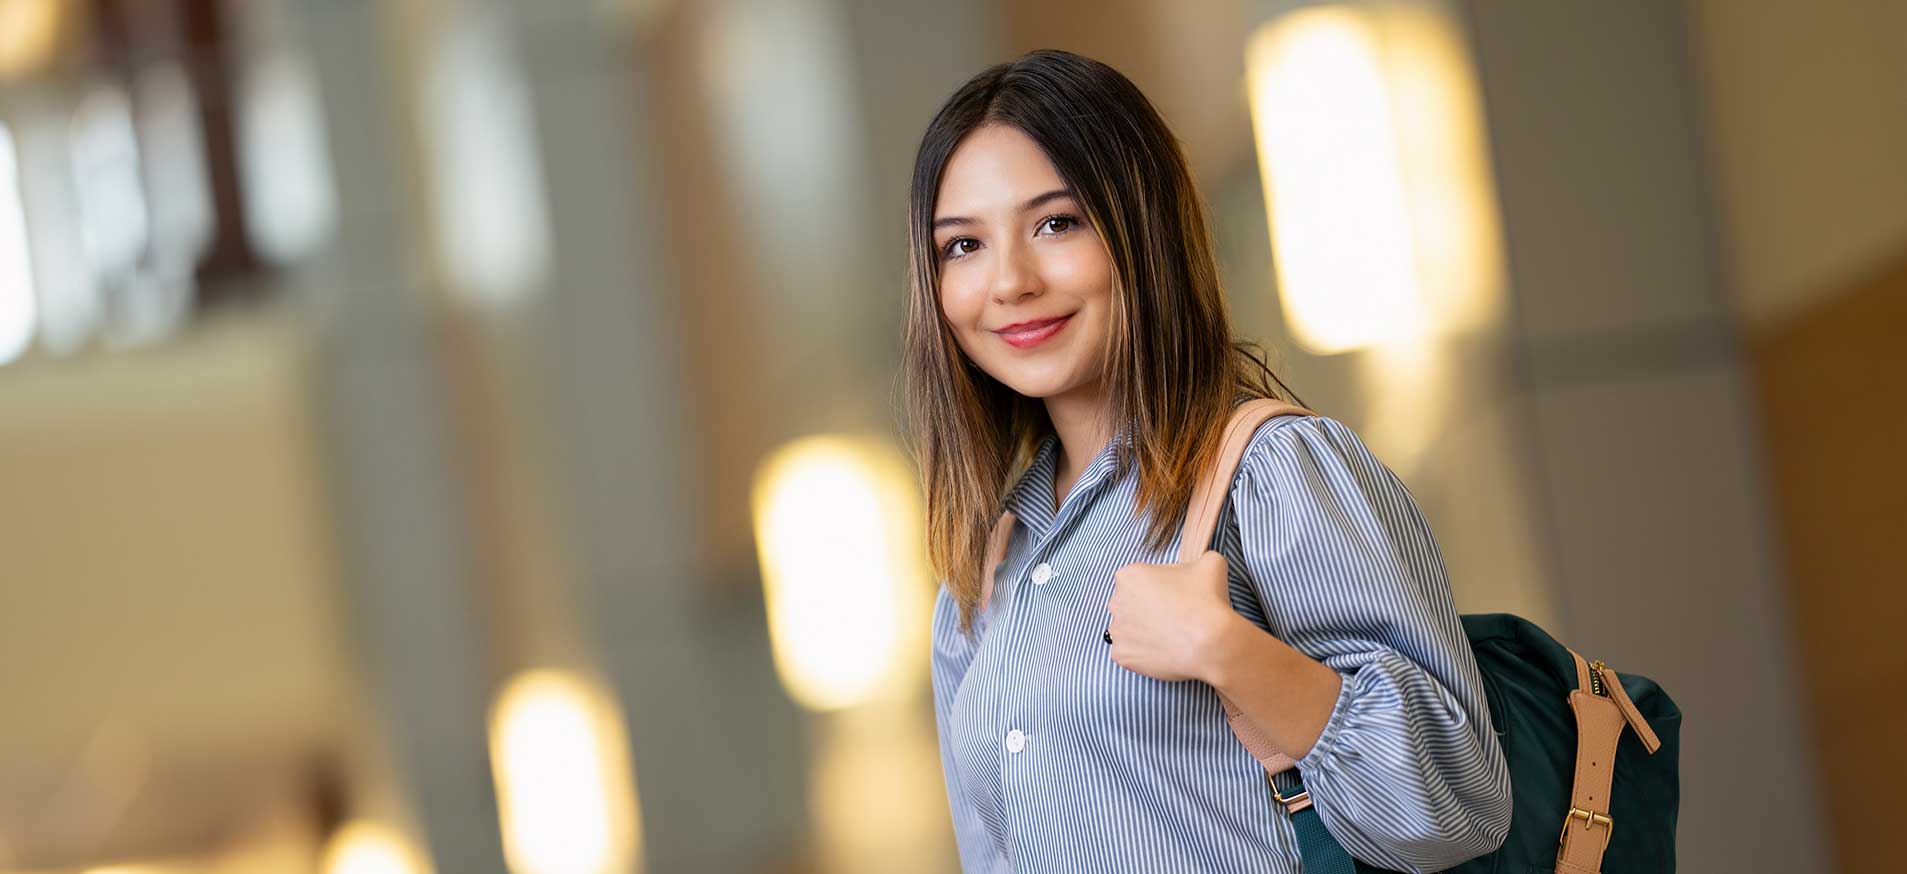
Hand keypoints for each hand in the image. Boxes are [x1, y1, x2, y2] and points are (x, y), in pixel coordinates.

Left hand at [1104, 551, 1241, 682]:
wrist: (1211, 645)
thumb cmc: (1208, 602)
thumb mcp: (1211, 563)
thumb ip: (1201, 557)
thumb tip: (1202, 563)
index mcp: (1129, 575)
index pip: (1139, 580)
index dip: (1158, 588)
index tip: (1174, 597)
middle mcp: (1116, 601)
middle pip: (1130, 604)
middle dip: (1147, 609)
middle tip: (1173, 617)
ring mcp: (1116, 631)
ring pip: (1128, 629)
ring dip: (1144, 632)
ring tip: (1170, 636)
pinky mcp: (1120, 655)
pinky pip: (1129, 653)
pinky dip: (1143, 654)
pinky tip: (1163, 651)